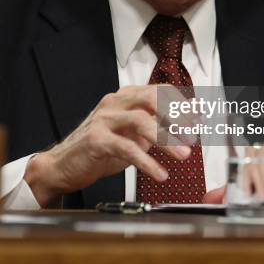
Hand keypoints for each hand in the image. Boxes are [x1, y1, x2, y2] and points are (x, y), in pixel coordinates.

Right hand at [24, 85, 191, 207]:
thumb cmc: (102, 148)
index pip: (160, 90)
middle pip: (152, 98)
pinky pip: (127, 148)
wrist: (64, 165)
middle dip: (177, 115)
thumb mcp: (135, 134)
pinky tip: (160, 173)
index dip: (182, 104)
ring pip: (141, 120)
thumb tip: (190, 120)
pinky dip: (147, 162)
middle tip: (193, 135)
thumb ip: (158, 125)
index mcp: (127, 97)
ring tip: (184, 155)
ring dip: (166, 139)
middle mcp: (115, 102)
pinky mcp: (96, 140)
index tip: (199, 120)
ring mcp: (105, 119)